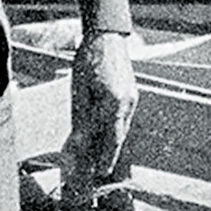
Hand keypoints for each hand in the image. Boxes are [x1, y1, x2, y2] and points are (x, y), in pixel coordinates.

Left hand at [61, 30, 137, 210]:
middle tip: (97, 172)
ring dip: (110, 144)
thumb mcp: (79, 92)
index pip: (109, 141)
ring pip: (121, 129)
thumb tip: (79, 147)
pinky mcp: (131, 93)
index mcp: (114, 104)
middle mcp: (127, 104)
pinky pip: (122, 118)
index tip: (97, 175)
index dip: (103, 160)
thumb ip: (82, 120)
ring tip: (99, 158)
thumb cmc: (88, 61)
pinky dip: (113, 129)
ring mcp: (132, 98)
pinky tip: (104, 135)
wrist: (105, 36)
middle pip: (117, 138)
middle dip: (107, 156)